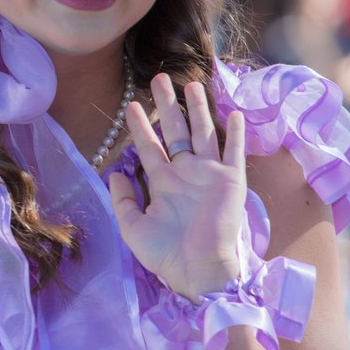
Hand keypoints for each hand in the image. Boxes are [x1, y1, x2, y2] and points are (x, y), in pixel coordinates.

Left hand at [109, 74, 247, 298]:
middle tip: (159, 78)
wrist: (197, 271)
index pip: (150, 146)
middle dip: (167, 105)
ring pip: (204, 132)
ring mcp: (209, 174)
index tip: (130, 105)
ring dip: (199, 109)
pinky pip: (234, 151)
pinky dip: (235, 132)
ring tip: (192, 84)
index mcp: (163, 182)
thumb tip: (114, 172)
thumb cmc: (166, 254)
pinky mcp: (231, 180)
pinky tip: (233, 112)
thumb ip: (123, 199)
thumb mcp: (133, 226)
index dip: (140, 126)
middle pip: (176, 130)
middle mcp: (186, 173)